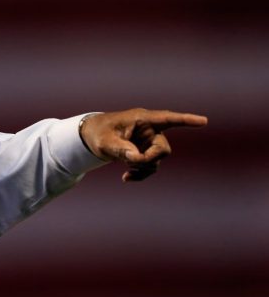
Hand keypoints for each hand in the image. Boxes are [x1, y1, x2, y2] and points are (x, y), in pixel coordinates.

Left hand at [79, 109, 207, 181]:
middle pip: (163, 148)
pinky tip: (126, 178)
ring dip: (143, 168)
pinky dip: (140, 174)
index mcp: (142, 119)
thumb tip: (136, 158)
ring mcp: (149, 142)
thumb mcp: (105, 142)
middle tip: (132, 163)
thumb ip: (120, 149)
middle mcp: (150, 129)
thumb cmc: (99, 133)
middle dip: (150, 159)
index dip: (185, 120)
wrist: (92, 137)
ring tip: (125, 170)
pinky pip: (151, 167)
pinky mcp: (146, 152)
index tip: (204, 121)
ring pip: (157, 161)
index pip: (167, 119)